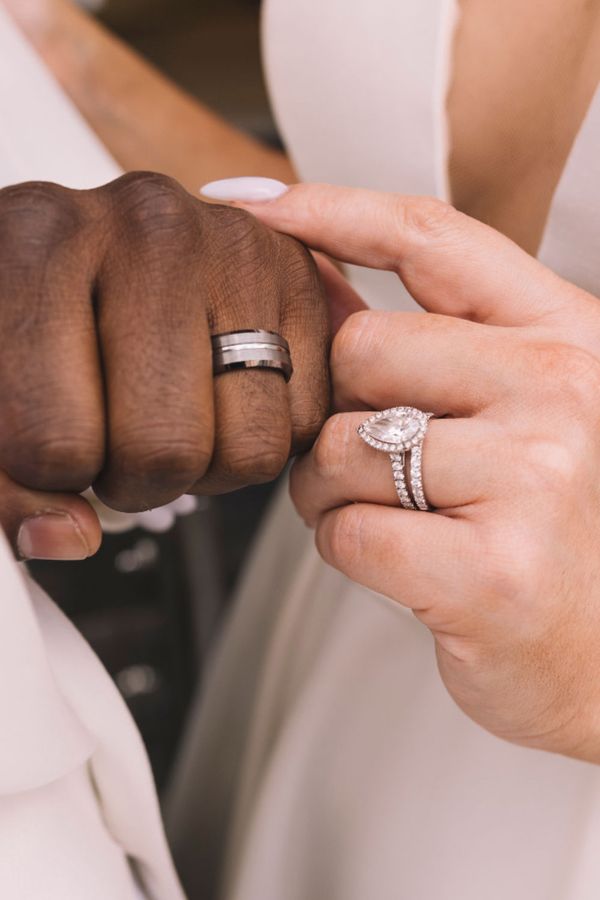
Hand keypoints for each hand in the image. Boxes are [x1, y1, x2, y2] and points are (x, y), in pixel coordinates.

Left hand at [0, 172, 329, 558]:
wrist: (92, 245)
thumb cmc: (35, 309)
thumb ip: (2, 483)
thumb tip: (67, 536)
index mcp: (36, 241)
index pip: (55, 440)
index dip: (50, 480)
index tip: (50, 453)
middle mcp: (146, 225)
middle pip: (164, 448)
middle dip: (135, 480)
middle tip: (115, 442)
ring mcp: (233, 244)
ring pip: (249, 447)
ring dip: (207, 466)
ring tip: (170, 419)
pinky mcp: (298, 275)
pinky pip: (305, 421)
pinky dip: (260, 435)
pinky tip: (216, 398)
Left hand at [233, 182, 599, 762]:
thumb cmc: (564, 537)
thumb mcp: (524, 411)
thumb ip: (430, 346)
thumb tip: (321, 280)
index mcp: (568, 336)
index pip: (431, 237)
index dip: (328, 209)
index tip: (254, 205)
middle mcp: (561, 388)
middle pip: (360, 349)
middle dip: (339, 411)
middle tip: (378, 461)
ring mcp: (533, 476)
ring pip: (339, 447)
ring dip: (338, 493)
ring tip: (404, 521)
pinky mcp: (492, 569)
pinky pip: (348, 532)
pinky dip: (352, 552)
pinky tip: (411, 570)